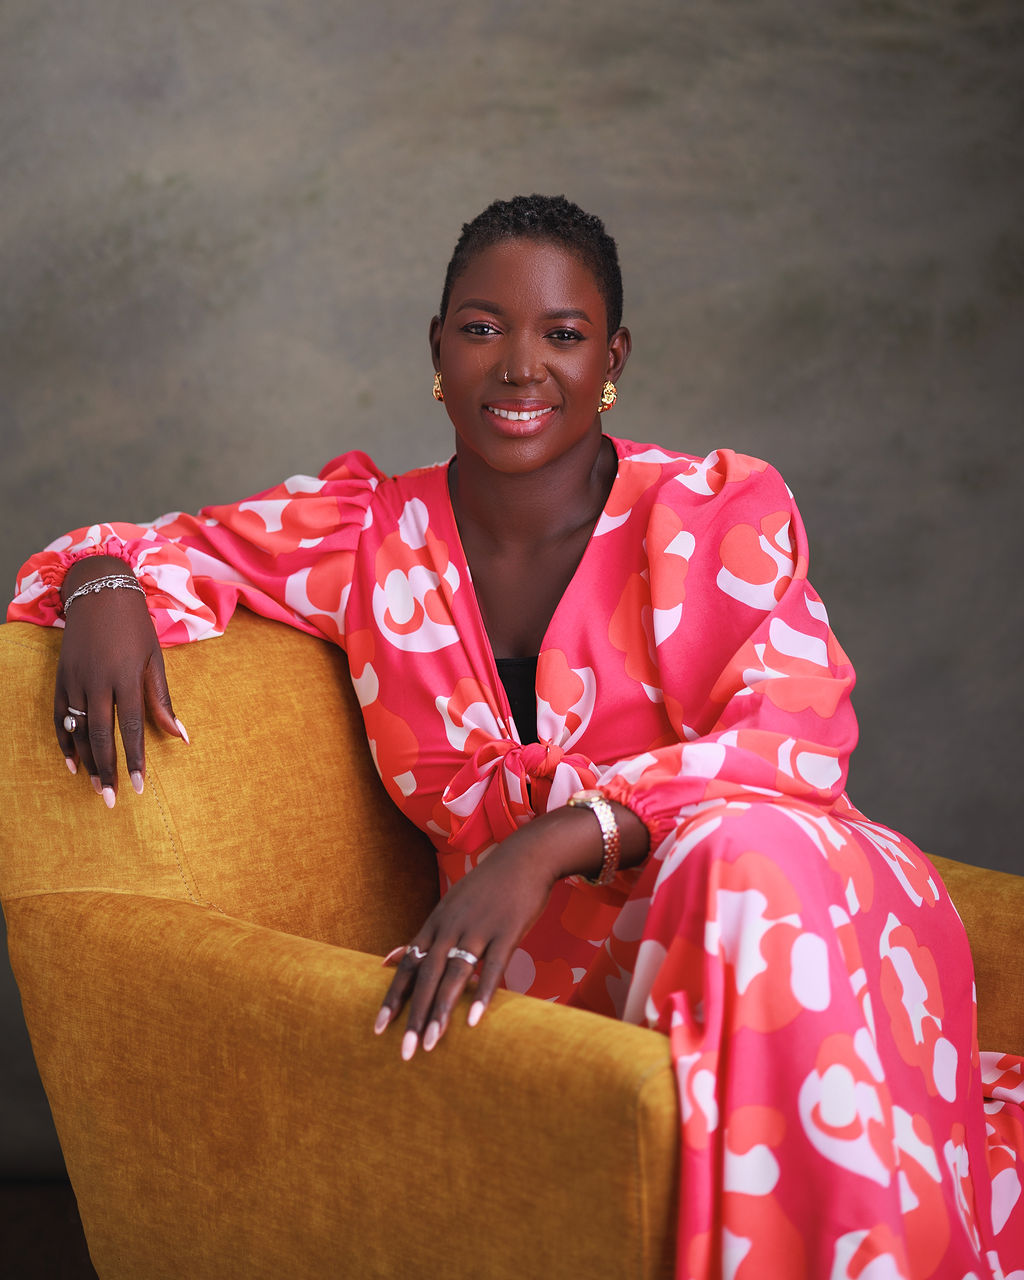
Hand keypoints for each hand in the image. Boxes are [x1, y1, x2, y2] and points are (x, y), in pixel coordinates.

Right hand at [55, 556, 185, 805]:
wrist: (101, 594)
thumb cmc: (136, 628)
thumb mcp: (156, 659)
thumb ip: (163, 700)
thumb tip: (182, 737)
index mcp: (127, 676)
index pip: (131, 728)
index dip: (134, 759)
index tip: (139, 787)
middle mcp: (98, 680)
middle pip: (100, 734)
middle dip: (107, 769)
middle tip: (111, 799)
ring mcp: (76, 679)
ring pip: (77, 729)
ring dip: (86, 761)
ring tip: (95, 786)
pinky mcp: (61, 677)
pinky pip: (59, 715)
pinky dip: (63, 740)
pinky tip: (71, 762)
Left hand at [375, 805, 613, 1058]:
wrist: (524, 858)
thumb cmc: (486, 887)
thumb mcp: (449, 906)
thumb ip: (423, 936)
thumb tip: (390, 958)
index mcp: (436, 923)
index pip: (408, 964)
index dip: (393, 997)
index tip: (378, 1029)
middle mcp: (451, 926)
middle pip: (426, 975)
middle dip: (413, 1015)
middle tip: (404, 1051)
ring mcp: (479, 928)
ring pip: (454, 975)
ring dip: (441, 1011)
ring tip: (431, 1044)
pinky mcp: (506, 931)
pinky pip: (493, 967)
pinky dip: (482, 993)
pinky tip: (475, 1020)